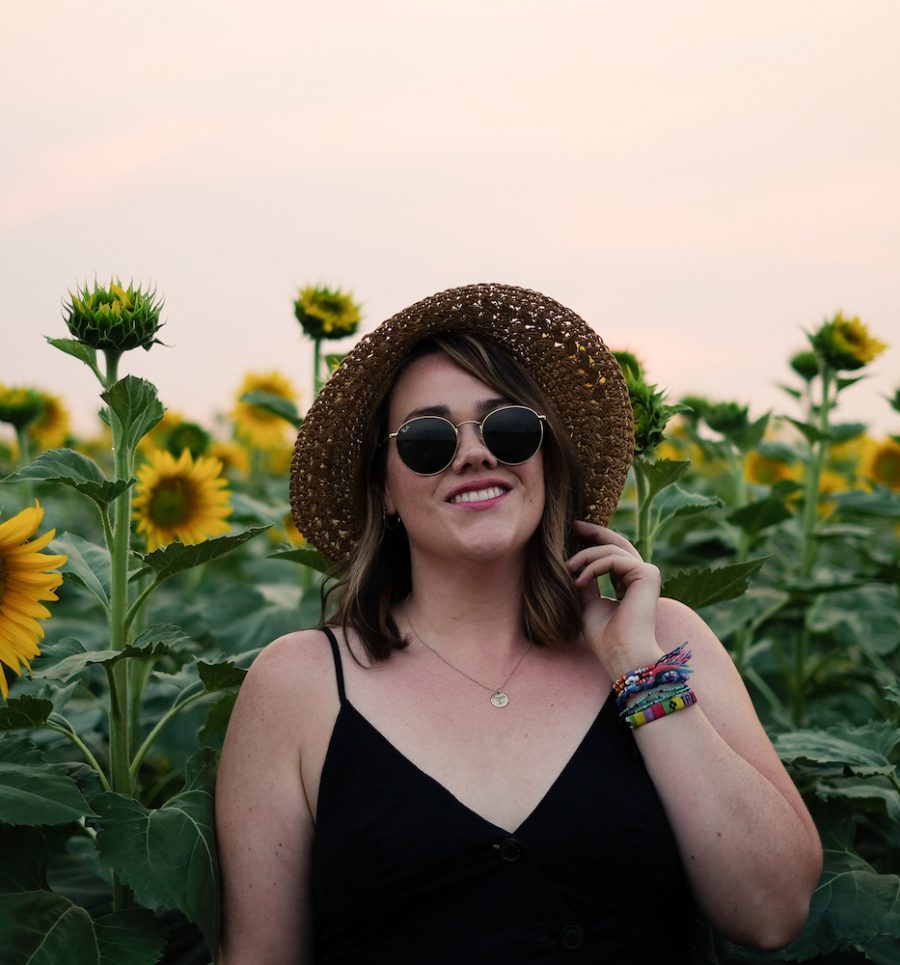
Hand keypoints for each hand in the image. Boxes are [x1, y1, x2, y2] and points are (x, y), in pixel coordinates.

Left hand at [565, 520, 663, 676]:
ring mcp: (647, 574)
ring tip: (567, 568)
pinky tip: (579, 581)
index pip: (613, 555)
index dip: (595, 541)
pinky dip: (593, 566)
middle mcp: (642, 576)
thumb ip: (586, 579)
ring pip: (612, 550)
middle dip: (595, 532)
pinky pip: (614, 559)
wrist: (621, 655)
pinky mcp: (648, 574)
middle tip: (575, 525)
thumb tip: (576, 559)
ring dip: (585, 556)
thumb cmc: (604, 637)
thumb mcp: (587, 601)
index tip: (574, 532)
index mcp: (629, 583)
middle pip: (618, 543)